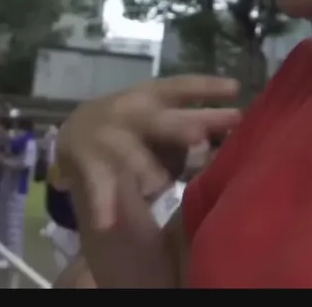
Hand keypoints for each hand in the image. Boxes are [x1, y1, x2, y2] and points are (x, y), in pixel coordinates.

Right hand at [57, 75, 240, 230]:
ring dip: (143, 167)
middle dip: (180, 128)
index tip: (235, 89)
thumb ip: (192, 125)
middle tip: (202, 137)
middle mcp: (130, 111)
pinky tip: (107, 223)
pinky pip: (98, 186)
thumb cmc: (135, 122)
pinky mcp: (88, 163)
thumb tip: (234, 137)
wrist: (77, 128)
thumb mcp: (160, 115)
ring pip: (127, 152)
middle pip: (158, 121)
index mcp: (152, 95)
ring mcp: (107, 136)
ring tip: (160, 184)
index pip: (181, 87)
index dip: (207, 88)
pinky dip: (102, 205)